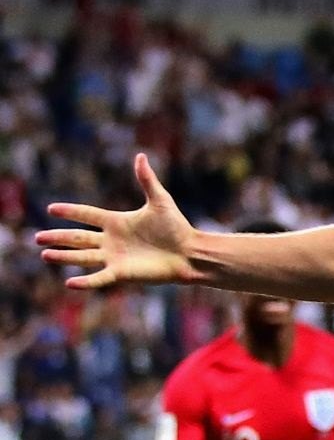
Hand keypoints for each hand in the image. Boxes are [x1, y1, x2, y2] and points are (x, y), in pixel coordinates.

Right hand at [36, 153, 198, 288]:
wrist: (189, 252)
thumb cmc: (176, 227)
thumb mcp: (160, 201)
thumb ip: (147, 180)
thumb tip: (140, 156)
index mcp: (117, 222)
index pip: (88, 215)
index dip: (71, 212)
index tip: (52, 208)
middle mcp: (112, 240)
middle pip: (78, 238)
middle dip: (58, 237)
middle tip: (37, 238)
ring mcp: (115, 258)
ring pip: (82, 257)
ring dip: (64, 256)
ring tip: (45, 254)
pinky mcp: (122, 273)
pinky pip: (99, 278)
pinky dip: (85, 281)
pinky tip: (69, 282)